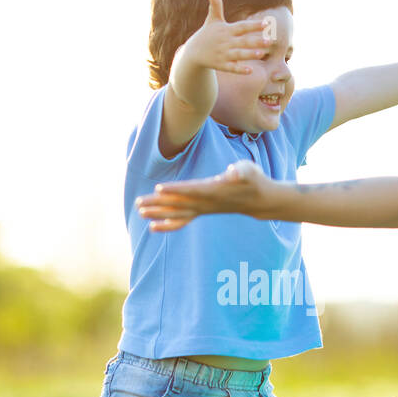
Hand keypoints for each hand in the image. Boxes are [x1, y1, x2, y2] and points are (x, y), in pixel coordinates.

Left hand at [135, 160, 281, 231]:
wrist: (259, 200)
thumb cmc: (253, 180)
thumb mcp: (250, 170)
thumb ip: (242, 170)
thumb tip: (234, 172)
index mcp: (214, 190)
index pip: (191, 190)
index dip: (176, 190)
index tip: (159, 189)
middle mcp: (206, 203)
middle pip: (179, 203)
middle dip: (158, 204)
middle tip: (139, 204)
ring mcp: (203, 209)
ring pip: (177, 213)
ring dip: (158, 213)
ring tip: (140, 212)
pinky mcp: (202, 212)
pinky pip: (183, 220)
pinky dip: (168, 224)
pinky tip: (154, 226)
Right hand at [180, 0, 274, 75]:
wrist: (192, 52)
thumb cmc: (206, 34)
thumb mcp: (211, 20)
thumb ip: (215, 5)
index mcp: (226, 30)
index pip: (242, 27)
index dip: (253, 25)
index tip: (266, 23)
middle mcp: (226, 42)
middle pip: (243, 41)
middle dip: (256, 41)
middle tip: (270, 41)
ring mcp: (223, 54)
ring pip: (239, 55)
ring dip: (249, 54)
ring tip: (262, 54)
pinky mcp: (220, 65)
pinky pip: (232, 68)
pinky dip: (240, 69)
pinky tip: (250, 71)